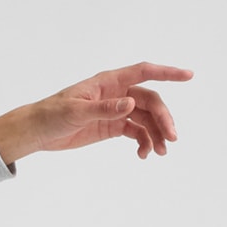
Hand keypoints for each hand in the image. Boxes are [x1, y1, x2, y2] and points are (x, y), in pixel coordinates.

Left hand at [0, 61, 192, 164]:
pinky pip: (135, 132)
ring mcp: (116, 110)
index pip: (144, 72)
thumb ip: (104, 108)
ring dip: (155, 134)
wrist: (37, 131)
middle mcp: (117, 93)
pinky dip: (142, 142)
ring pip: (145, 119)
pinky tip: (144, 154)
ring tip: (159, 153)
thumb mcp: (76, 112)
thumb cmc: (52, 114)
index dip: (167, 73)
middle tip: (171, 140)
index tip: (189, 76)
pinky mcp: (111, 127)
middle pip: (150, 101)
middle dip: (163, 119)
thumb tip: (131, 104)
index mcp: (109, 82)